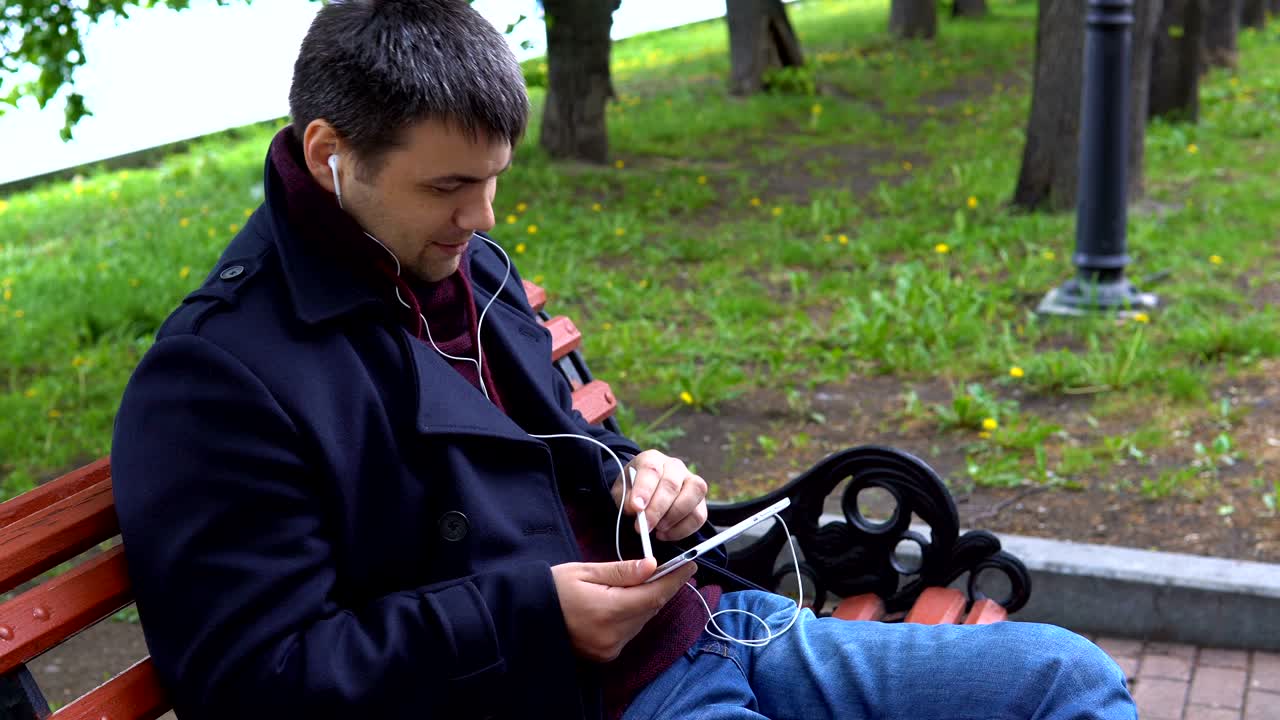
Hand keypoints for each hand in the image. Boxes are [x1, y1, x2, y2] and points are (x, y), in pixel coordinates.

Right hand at [551, 557, 696, 661]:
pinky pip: (630, 631)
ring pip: (642, 620)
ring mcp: (609, 648)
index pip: (654, 594)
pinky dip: (634, 614)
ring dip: (647, 601)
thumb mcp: (585, 571)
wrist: (526, 615)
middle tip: (672, 568)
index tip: (691, 565)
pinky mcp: (605, 654)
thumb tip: (652, 565)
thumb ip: (621, 571)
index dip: (675, 579)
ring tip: (644, 581)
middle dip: (662, 587)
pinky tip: (626, 600)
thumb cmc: (553, 587)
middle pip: (651, 608)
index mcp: (608, 610)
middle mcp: (612, 634)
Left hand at [611, 450, 707, 541]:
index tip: (637, 508)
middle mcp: (675, 466)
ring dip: (674, 517)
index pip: (652, 470)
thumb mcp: (621, 492)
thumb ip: (626, 499)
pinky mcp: (700, 501)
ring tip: (658, 529)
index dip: (645, 489)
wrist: (645, 495)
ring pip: (694, 495)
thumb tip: (635, 509)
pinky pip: (699, 515)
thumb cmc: (633, 492)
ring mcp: (691, 481)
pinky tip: (666, 534)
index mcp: (652, 459)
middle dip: (657, 509)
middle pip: (671, 484)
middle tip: (645, 527)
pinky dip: (683, 529)